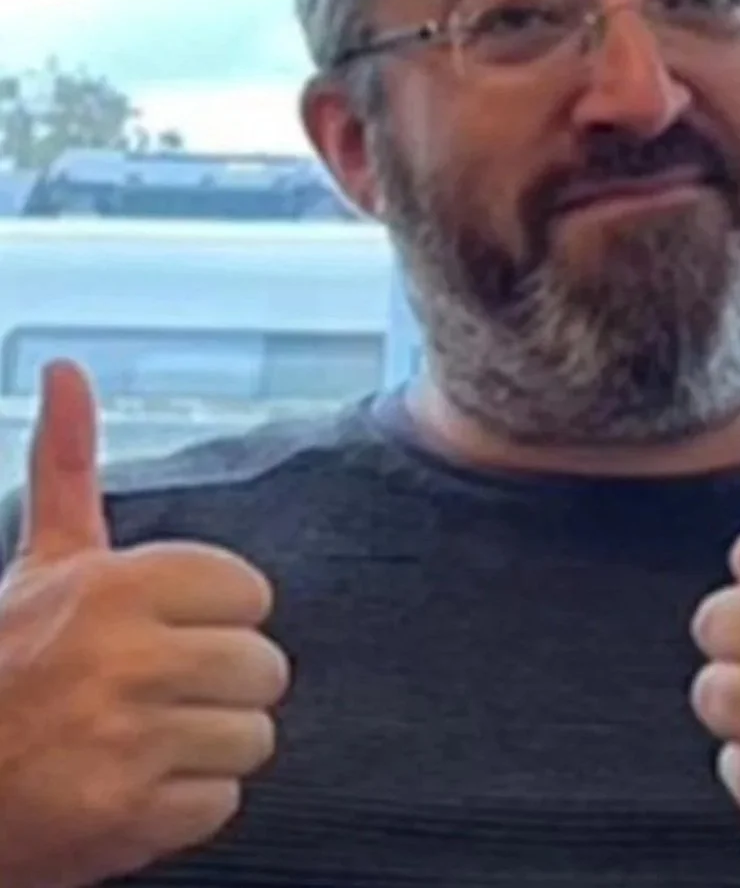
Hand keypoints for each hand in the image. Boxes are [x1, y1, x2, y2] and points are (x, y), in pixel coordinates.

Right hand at [0, 360, 290, 887]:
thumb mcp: (42, 557)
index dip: (219, 613)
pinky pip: (221, 802)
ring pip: (252, 737)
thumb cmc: (6, 658)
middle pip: (264, 667)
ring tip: (153, 733)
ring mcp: (128, 744)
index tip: (175, 625)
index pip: (250, 592)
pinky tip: (139, 782)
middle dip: (223, 680)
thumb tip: (68, 369)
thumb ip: (67, 462)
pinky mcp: (127, 819)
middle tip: (167, 684)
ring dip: (210, 743)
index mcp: (115, 586)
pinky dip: (186, 802)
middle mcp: (126, 660)